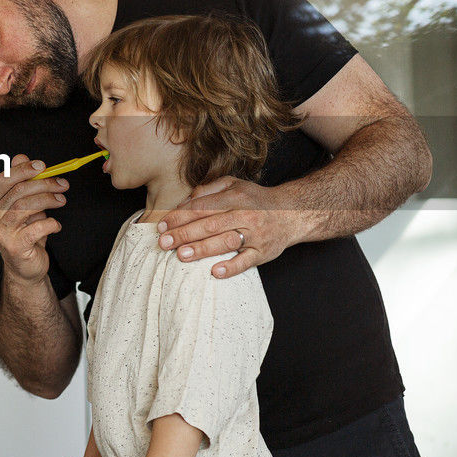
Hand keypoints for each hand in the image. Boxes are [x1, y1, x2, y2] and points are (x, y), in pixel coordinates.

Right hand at [0, 154, 68, 284]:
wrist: (25, 268)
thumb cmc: (26, 234)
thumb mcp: (24, 206)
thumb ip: (22, 183)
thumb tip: (21, 157)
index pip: (5, 179)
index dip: (23, 169)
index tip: (43, 166)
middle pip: (18, 191)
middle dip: (44, 184)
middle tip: (62, 184)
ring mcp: (2, 232)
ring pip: (26, 207)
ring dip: (48, 200)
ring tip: (61, 201)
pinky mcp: (15, 246)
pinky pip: (36, 228)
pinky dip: (51, 223)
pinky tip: (56, 225)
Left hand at [156, 177, 308, 278]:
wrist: (293, 212)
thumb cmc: (256, 199)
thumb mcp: (234, 185)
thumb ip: (208, 190)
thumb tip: (184, 202)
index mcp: (236, 197)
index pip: (203, 207)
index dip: (181, 216)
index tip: (163, 225)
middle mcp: (245, 215)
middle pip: (210, 225)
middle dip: (184, 233)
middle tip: (164, 242)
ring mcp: (255, 235)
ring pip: (225, 242)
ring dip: (202, 249)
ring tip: (181, 255)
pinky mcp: (263, 253)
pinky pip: (246, 262)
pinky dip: (231, 268)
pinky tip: (214, 272)